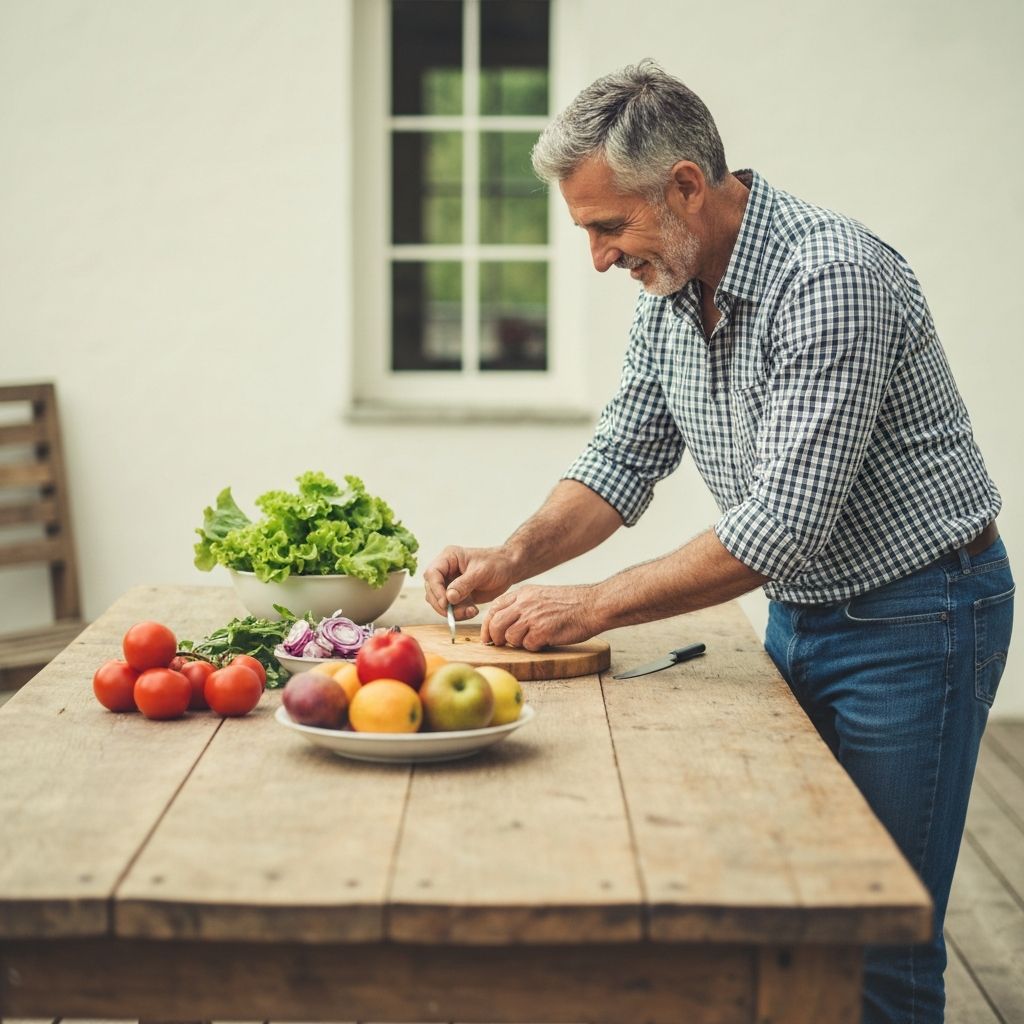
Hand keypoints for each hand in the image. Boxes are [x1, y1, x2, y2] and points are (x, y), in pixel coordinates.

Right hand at [423, 545, 516, 620]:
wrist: (509, 569)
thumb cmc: (496, 564)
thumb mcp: (481, 572)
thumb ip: (464, 584)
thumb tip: (448, 598)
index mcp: (448, 558)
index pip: (432, 573)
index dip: (436, 589)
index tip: (445, 603)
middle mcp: (445, 570)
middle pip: (432, 590)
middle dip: (442, 604)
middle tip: (456, 612)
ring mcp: (450, 583)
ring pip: (440, 602)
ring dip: (452, 611)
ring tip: (471, 611)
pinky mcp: (457, 595)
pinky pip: (451, 608)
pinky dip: (459, 613)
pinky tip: (473, 611)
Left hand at [480, 584, 600, 649]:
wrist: (592, 605)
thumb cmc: (570, 604)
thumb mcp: (541, 595)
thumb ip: (523, 605)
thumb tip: (504, 623)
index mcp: (523, 593)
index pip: (494, 608)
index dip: (487, 625)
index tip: (487, 637)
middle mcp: (524, 603)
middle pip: (495, 624)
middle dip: (496, 638)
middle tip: (501, 645)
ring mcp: (532, 617)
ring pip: (510, 637)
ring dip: (519, 643)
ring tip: (533, 638)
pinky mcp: (542, 631)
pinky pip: (528, 645)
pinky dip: (535, 646)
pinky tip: (546, 639)